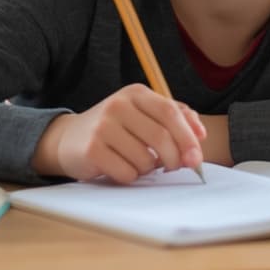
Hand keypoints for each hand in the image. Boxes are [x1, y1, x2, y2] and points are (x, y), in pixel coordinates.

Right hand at [32, 85, 205, 182]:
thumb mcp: (143, 114)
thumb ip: (174, 117)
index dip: (188, 137)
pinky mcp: (92, 149)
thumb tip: (200, 133)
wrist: (70, 138)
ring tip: (136, 161)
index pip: (170, 112)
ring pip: (145, 160)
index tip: (196, 157)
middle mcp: (118, 105)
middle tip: (174, 167)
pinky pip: (127, 173)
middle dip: (174, 159)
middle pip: (161, 137)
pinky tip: (119, 166)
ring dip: (148, 169)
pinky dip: (129, 176)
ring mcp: (103, 126)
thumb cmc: (116, 128)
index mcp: (135, 93)